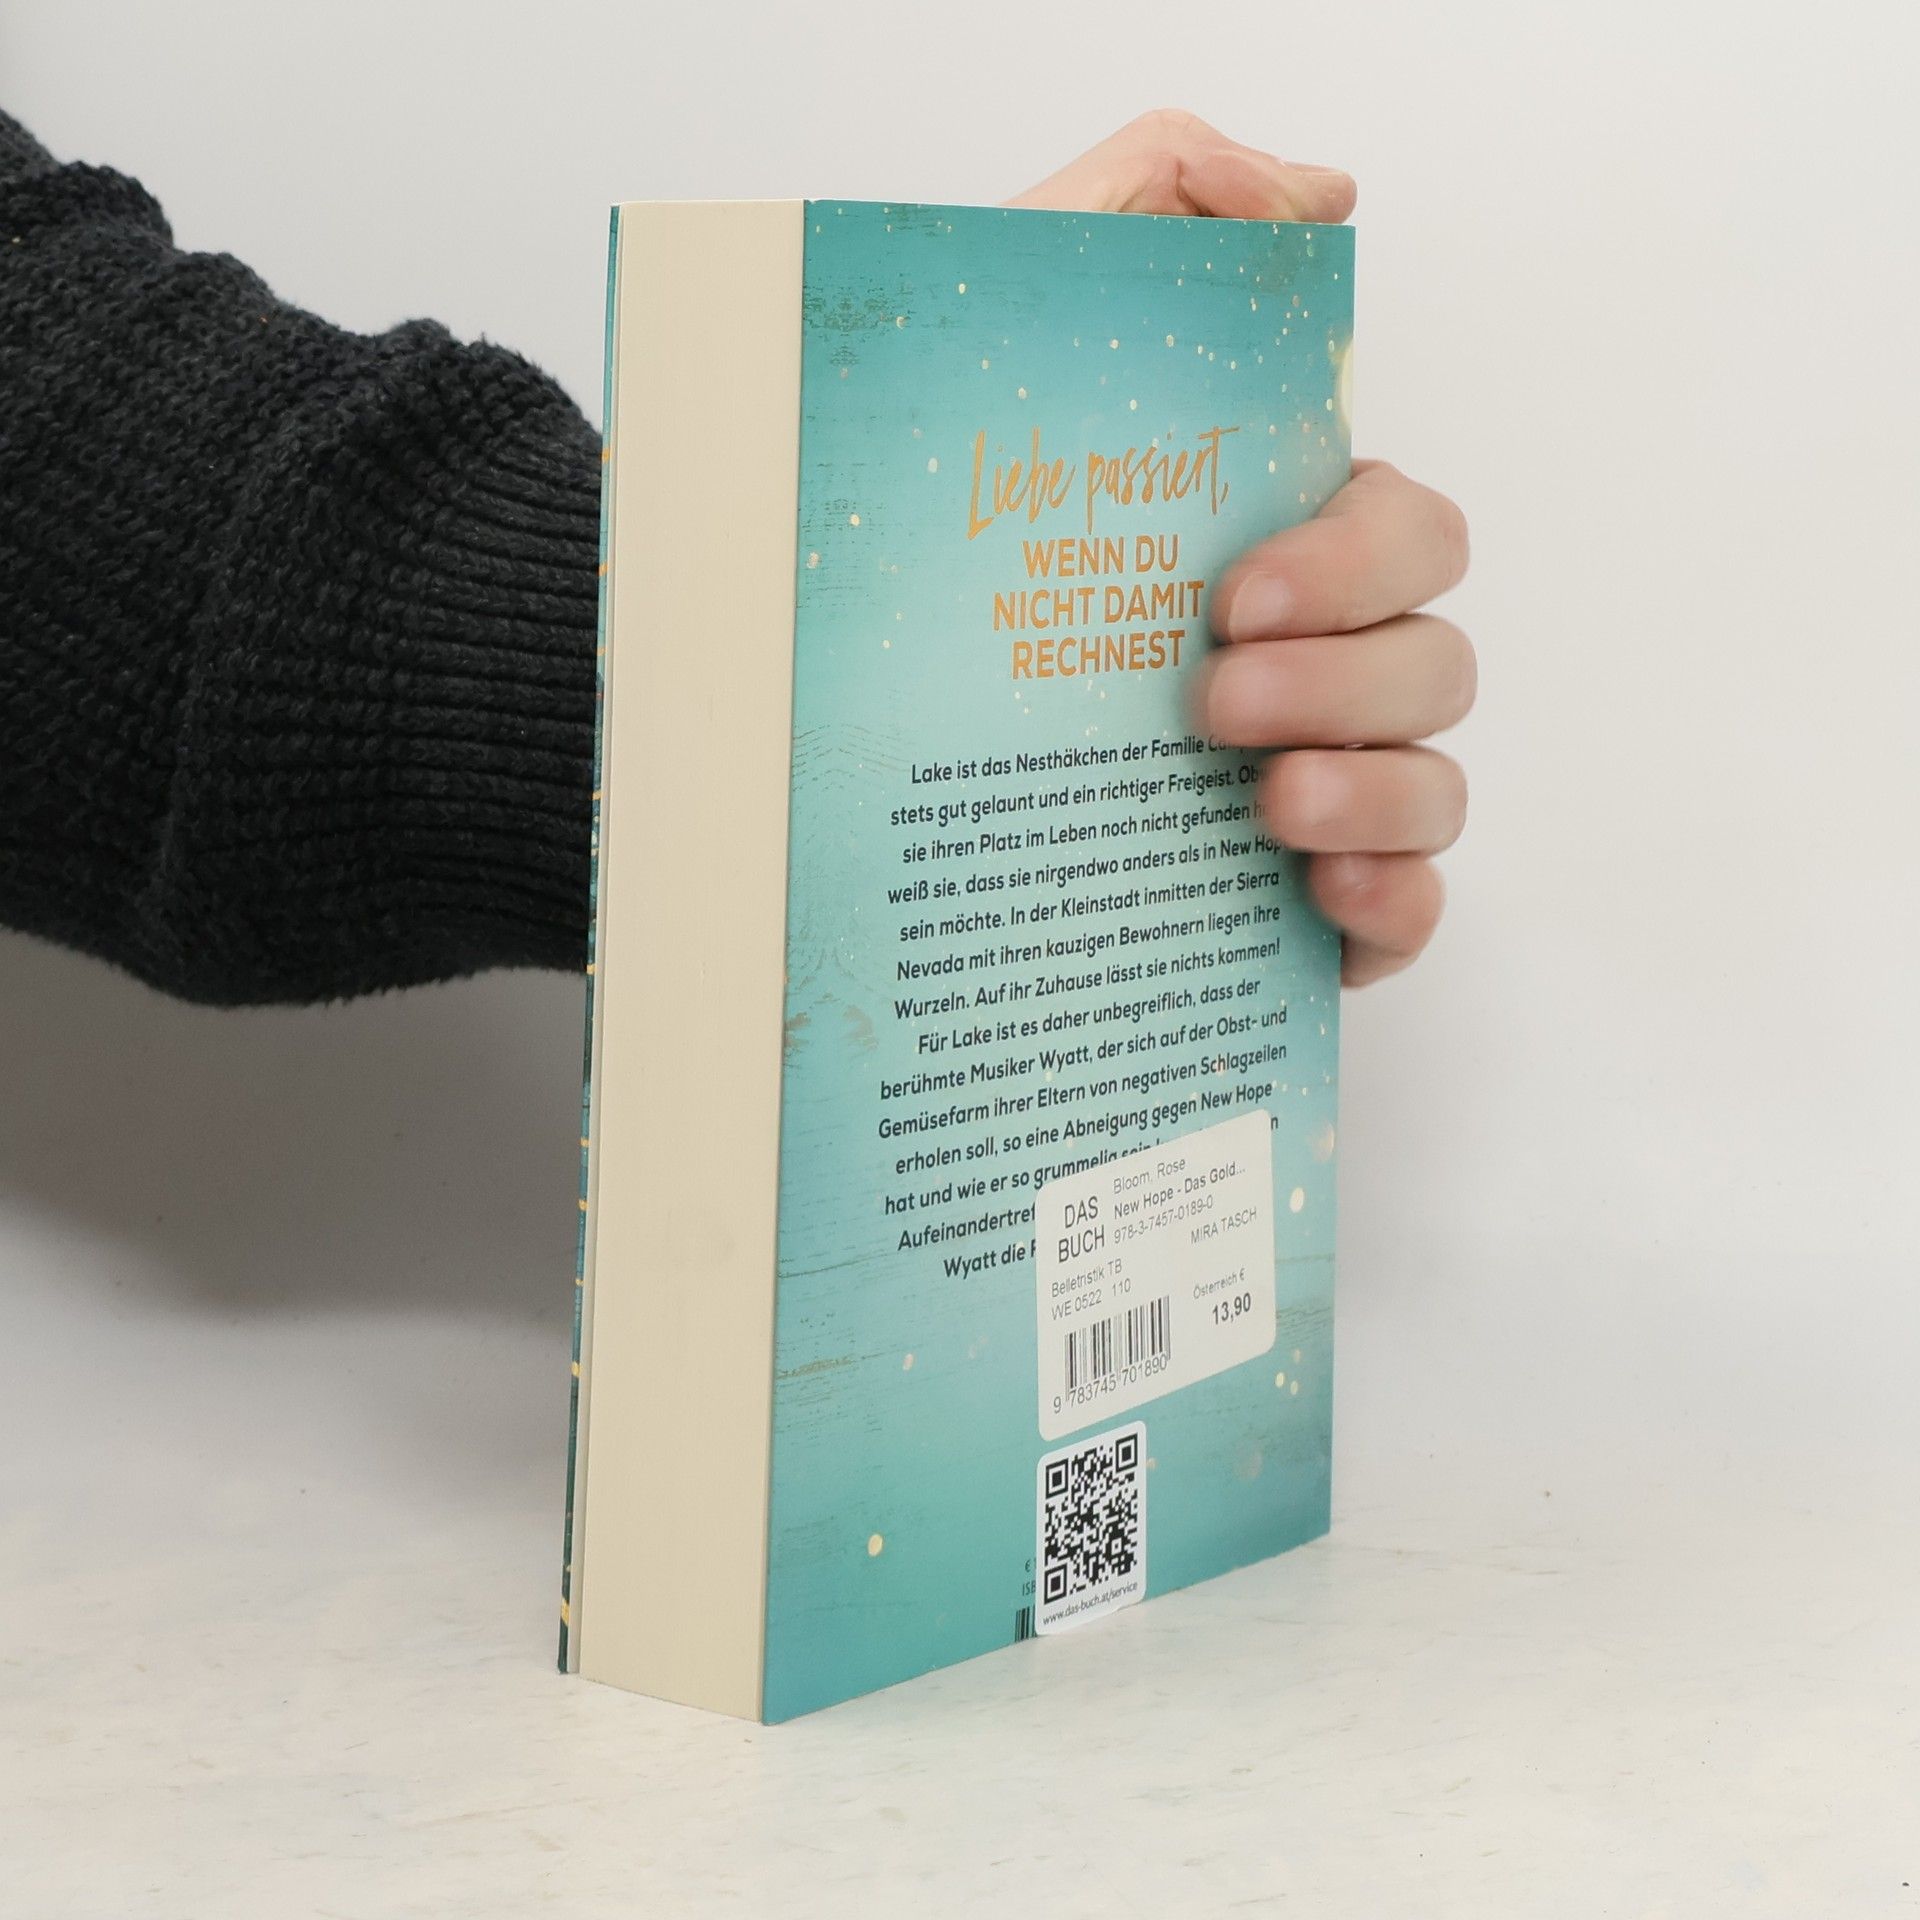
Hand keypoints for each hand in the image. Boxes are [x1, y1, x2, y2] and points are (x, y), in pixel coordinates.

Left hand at [1012, 113, 1472, 986]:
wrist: (807, 696)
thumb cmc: (928, 510)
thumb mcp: (1016, 309)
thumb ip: (1159, 197)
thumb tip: (1321, 198)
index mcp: (1278, 544)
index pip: (1404, 531)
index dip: (1357, 559)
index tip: (1229, 596)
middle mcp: (1316, 664)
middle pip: (1433, 663)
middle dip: (1345, 680)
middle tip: (1211, 702)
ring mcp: (1314, 787)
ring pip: (1434, 786)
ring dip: (1377, 791)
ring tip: (1264, 804)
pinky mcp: (1285, 905)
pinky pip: (1409, 911)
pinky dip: (1395, 904)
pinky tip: (1324, 894)